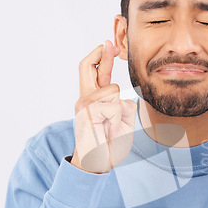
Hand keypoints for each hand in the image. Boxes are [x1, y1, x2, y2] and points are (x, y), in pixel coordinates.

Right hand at [71, 40, 136, 173]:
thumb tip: (123, 97)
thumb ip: (123, 107)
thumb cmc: (109, 144)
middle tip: (109, 44)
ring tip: (113, 126)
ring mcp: (84, 105)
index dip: (102, 56)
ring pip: (111, 90)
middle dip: (100, 54)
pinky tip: (109, 131)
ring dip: (119, 109)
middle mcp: (85, 99)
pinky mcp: (86, 113)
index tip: (110, 45)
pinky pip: (113, 107)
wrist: (96, 163)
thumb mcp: (122, 122)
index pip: (95, 72)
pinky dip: (117, 119)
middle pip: (86, 66)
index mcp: (93, 99)